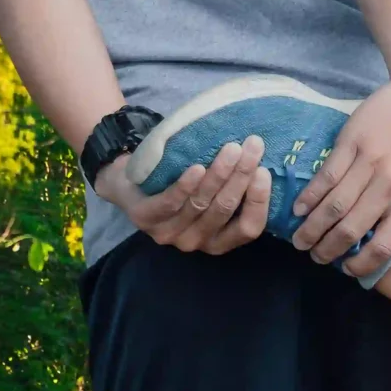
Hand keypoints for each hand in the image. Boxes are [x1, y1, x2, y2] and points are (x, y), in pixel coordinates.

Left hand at [95, 135, 269, 254]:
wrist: (126, 181)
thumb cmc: (179, 184)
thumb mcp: (209, 193)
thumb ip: (232, 190)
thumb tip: (264, 162)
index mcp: (218, 240)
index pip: (248, 229)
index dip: (259, 202)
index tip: (264, 172)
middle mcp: (196, 242)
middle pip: (225, 209)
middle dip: (241, 176)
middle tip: (253, 147)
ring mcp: (169, 234)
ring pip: (201, 203)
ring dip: (219, 174)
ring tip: (231, 148)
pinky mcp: (146, 219)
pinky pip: (171, 202)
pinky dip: (186, 185)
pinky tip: (197, 167)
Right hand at [287, 62, 390, 278]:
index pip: (384, 245)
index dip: (363, 264)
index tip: (349, 270)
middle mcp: (389, 187)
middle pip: (351, 229)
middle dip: (328, 249)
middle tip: (314, 257)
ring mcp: (369, 164)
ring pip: (333, 206)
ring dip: (312, 227)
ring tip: (300, 240)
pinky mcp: (351, 143)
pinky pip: (326, 177)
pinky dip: (310, 196)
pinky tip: (299, 209)